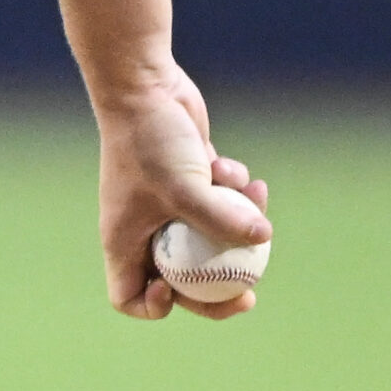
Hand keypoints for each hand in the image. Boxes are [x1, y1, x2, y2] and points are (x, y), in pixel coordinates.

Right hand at [96, 66, 271, 319]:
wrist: (144, 85)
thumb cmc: (150, 141)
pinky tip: (230, 165)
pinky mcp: (191, 181)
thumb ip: (224, 221)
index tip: (182, 290)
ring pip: (210, 240)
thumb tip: (264, 239)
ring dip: (238, 224)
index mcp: (126, 239)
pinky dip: (234, 191)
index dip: (158, 305)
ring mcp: (168, 205)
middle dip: (219, 284)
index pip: (129, 295)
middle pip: (182, 280)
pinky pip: (221, 204)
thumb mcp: (186, 189)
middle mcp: (145, 228)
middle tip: (249, 291)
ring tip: (250, 197)